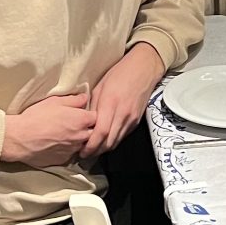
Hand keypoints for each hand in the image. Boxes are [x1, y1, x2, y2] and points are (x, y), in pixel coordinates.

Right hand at [2, 92, 96, 166]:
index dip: (90, 115)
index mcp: (81, 120)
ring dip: (78, 140)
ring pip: (82, 144)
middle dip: (87, 128)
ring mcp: (73, 150)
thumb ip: (74, 100)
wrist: (20, 139)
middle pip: (93, 133)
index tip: (83, 114)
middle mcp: (81, 136)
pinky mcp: (64, 160)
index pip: (97, 117)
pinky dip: (67, 150)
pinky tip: (57, 144)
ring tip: (65, 134)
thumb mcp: (54, 102)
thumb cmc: (36, 118)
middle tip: (74, 124)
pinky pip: (71, 154)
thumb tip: (84, 98)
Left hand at [82, 44, 166, 158]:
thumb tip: (85, 122)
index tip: (82, 151)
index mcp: (110, 104)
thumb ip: (93, 107)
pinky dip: (113, 140)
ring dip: (104, 148)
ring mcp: (131, 119)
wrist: (143, 69)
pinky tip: (106, 139)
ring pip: (116, 141)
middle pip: (109, 142)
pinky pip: (123, 135)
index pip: (100, 132)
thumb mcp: (100, 87)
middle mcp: (123, 114)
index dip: (91, 146)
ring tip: (93, 150)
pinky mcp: (136, 121)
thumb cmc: (119, 74)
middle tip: (85, 155)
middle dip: (96, 151)